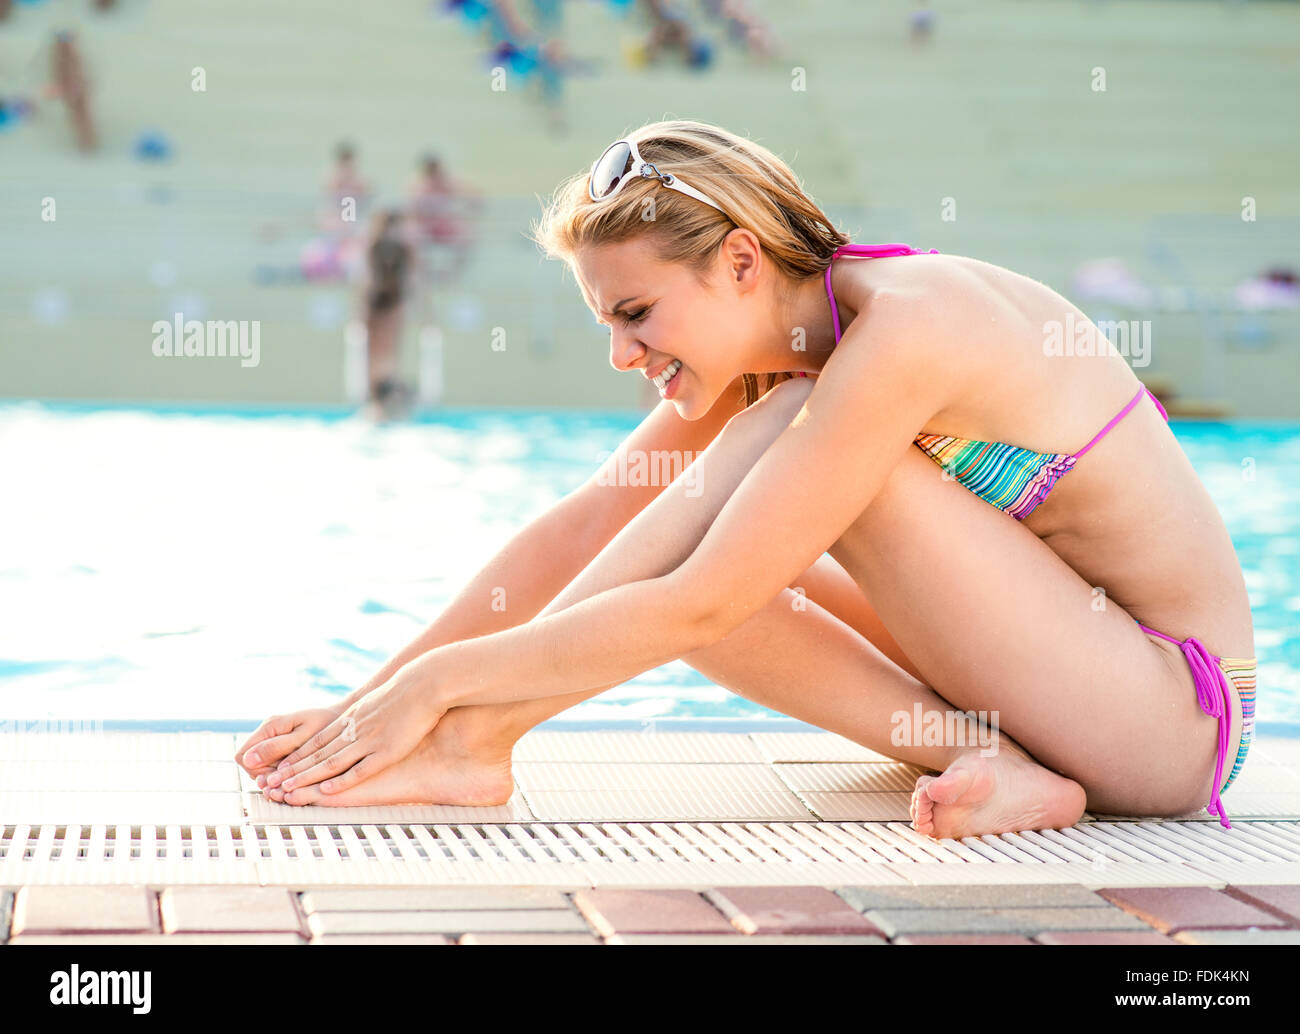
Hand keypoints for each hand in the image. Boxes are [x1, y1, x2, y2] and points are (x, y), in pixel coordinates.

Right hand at [235, 708, 340, 780]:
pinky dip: (283, 774)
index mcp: (270, 726)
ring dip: (273, 777)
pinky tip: (298, 778)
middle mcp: (270, 733)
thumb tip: (247, 759)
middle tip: (285, 784)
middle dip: (264, 776)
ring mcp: (277, 740)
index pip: (243, 756)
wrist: (347, 719)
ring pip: (262, 767)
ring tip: (293, 783)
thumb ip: (276, 748)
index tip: (273, 778)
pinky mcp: (286, 748)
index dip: (254, 771)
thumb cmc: (329, 724)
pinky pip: (275, 765)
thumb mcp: (302, 737)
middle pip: (250, 764)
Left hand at [263, 660, 445, 798]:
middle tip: (270, 783)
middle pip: (317, 754)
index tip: (278, 769)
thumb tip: (354, 720)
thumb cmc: (405, 693)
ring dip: (307, 777)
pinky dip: (341, 780)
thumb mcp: (376, 701)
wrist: (424, 684)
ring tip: (287, 790)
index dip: (296, 757)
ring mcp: (369, 740)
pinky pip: (360, 768)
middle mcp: (354, 730)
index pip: (316, 742)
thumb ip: (362, 714)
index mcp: (351, 719)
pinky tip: (326, 789)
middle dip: (292, 770)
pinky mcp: (386, 750)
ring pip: (331, 763)